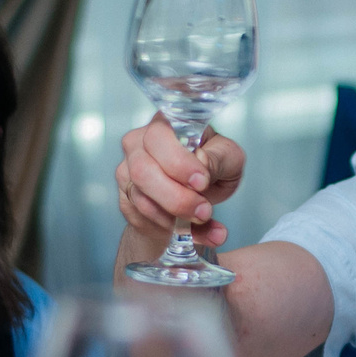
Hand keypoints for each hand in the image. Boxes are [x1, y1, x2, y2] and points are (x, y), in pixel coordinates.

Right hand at [115, 114, 244, 253]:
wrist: (197, 197)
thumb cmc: (213, 166)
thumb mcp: (229, 158)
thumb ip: (218, 158)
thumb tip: (202, 163)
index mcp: (164, 125)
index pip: (159, 138)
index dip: (179, 162)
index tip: (202, 182)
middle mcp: (138, 143)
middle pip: (143, 171)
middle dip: (176, 197)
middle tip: (204, 211)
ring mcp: (127, 172)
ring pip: (141, 199)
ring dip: (175, 216)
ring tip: (204, 220)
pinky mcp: (126, 199)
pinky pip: (142, 218)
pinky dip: (171, 230)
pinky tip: (192, 232)